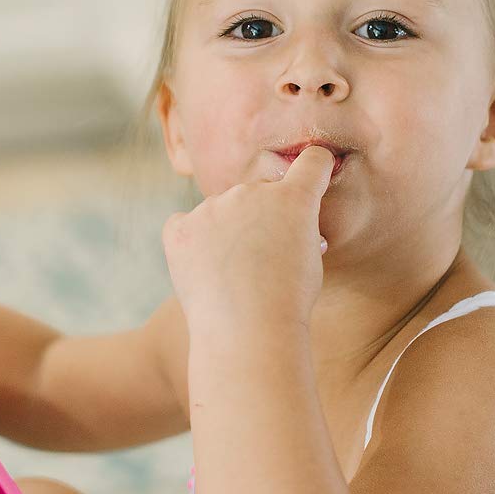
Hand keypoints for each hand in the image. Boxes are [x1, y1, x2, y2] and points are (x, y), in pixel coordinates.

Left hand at [161, 145, 334, 331]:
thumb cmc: (287, 303)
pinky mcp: (180, 228)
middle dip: (261, 216)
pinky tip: (202, 269)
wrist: (247, 331)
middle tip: (260, 258)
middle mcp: (251, 192)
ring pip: (219, 211)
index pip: (312, 162)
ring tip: (231, 275)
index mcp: (293, 198)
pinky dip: (190, 241)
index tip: (313, 173)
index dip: (315, 168)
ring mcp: (211, 208)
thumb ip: (298, 230)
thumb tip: (284, 228)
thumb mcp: (311, 261)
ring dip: (225, 230)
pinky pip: (183, 225)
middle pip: (258, 192)